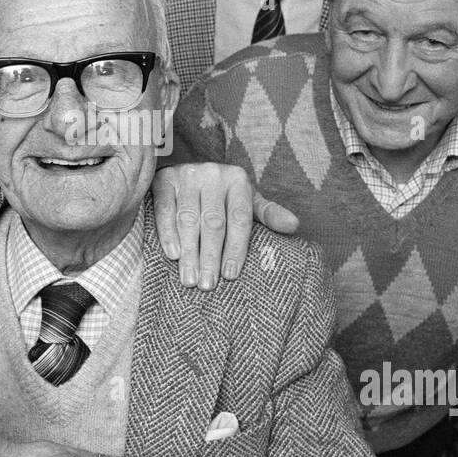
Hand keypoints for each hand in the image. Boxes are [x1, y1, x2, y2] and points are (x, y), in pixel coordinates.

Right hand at [153, 163, 298, 289]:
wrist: (189, 171)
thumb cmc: (223, 195)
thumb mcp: (247, 201)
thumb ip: (269, 214)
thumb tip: (294, 226)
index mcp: (237, 179)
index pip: (239, 218)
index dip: (236, 248)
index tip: (231, 275)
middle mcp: (213, 173)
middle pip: (213, 222)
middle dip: (211, 256)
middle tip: (207, 285)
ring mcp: (186, 175)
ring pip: (188, 219)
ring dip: (189, 252)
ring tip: (190, 279)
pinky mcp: (163, 180)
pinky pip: (165, 209)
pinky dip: (168, 233)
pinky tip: (173, 254)